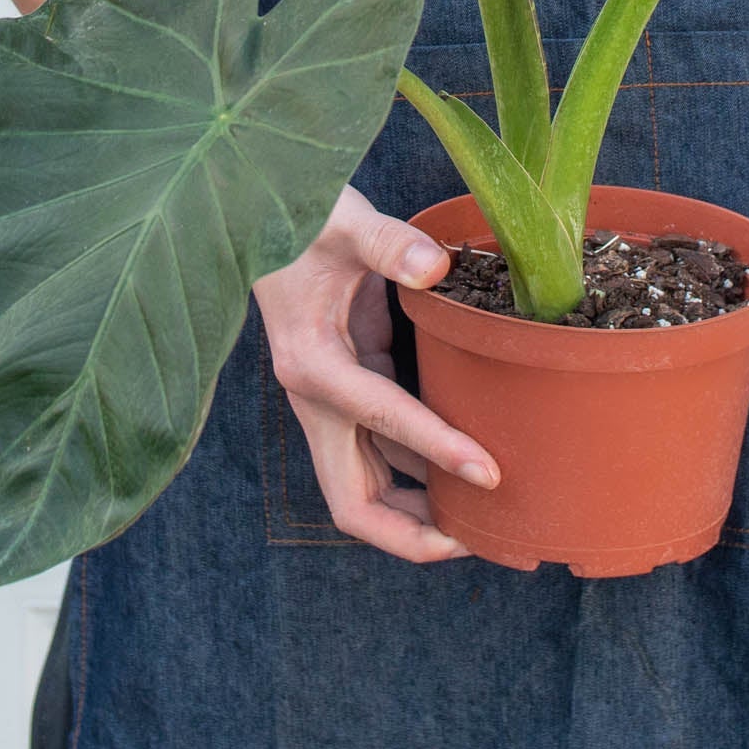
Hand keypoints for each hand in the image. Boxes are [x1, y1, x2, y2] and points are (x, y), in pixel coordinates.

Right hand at [254, 185, 499, 561]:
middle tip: (479, 535)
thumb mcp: (344, 221)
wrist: (259, 212)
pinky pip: (381, 445)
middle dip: (412, 532)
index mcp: (311, 363)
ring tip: (482, 519)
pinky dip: (419, 464)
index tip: (489, 472)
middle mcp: (314, 396)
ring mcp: (327, 398)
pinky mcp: (346, 383)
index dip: (437, 450)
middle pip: (354, 500)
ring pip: (367, 483)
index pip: (381, 421)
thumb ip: (388, 243)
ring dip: (418, 509)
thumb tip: (435, 266)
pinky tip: (463, 465)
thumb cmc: (301, 216)